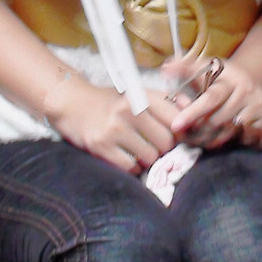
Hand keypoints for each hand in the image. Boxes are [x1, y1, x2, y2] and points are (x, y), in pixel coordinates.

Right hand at [42, 75, 177, 175]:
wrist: (72, 104)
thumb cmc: (110, 101)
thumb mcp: (136, 93)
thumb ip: (164, 100)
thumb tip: (189, 107)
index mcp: (141, 95)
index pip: (176, 118)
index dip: (180, 131)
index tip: (175, 135)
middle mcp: (129, 110)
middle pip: (166, 141)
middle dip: (163, 147)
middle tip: (154, 145)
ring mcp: (114, 129)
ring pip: (150, 156)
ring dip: (148, 159)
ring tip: (139, 151)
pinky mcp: (101, 146)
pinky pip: (131, 167)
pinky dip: (133, 167)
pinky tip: (127, 157)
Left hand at [161, 54, 261, 149]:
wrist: (254, 78)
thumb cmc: (221, 76)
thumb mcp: (205, 66)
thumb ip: (184, 67)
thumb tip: (165, 69)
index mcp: (229, 76)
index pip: (210, 98)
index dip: (192, 113)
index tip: (175, 126)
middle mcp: (246, 90)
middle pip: (219, 119)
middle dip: (199, 131)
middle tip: (186, 137)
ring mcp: (258, 104)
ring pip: (231, 131)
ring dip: (213, 139)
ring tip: (200, 140)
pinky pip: (246, 137)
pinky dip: (233, 141)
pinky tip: (222, 138)